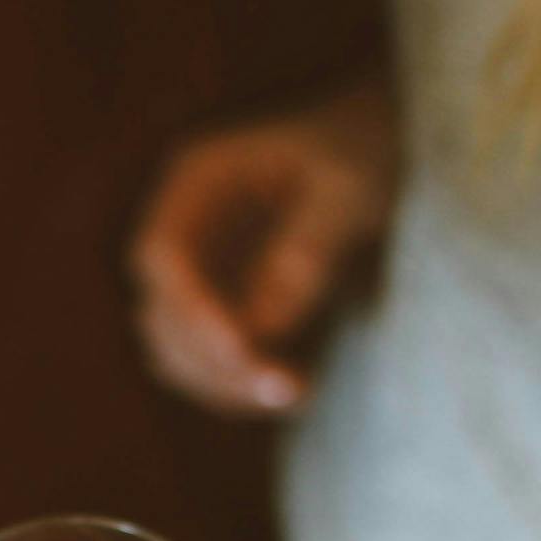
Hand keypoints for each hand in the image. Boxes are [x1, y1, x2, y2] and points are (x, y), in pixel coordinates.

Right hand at [129, 81, 400, 417]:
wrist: (379, 149)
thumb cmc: (366, 147)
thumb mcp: (351, 185)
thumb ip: (309, 245)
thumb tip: (264, 325)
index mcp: (199, 180)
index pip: (163, 254)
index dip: (191, 308)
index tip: (242, 347)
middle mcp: (187, 229)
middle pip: (161, 314)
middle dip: (213, 361)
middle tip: (284, 387)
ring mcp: (202, 274)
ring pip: (177, 352)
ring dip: (225, 385)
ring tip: (297, 392)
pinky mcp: (228, 310)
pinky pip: (213, 365)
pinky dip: (243, 387)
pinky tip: (299, 388)